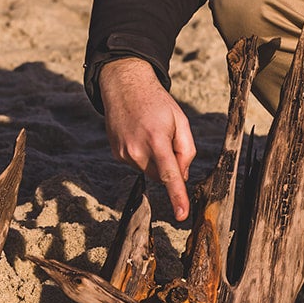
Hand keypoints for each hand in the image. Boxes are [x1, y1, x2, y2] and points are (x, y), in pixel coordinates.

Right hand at [99, 57, 196, 219]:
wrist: (124, 87)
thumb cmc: (157, 103)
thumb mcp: (180, 120)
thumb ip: (187, 150)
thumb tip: (182, 177)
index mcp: (156, 139)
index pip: (170, 175)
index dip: (177, 197)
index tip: (181, 215)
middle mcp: (137, 149)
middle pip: (161, 175)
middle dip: (169, 164)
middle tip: (166, 138)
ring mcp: (123, 153)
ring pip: (149, 171)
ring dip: (154, 159)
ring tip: (149, 133)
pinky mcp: (116, 154)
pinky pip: (137, 164)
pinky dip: (142, 155)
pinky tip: (138, 135)